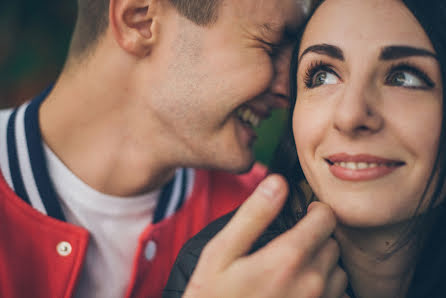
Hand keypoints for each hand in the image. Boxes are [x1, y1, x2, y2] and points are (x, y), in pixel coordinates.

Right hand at [183, 174, 347, 297]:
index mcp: (288, 259)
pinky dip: (325, 289)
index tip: (305, 214)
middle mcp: (312, 284)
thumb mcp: (221, 254)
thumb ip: (253, 216)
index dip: (316, 211)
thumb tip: (277, 183)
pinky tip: (299, 291)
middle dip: (317, 237)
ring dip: (321, 265)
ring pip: (337, 270)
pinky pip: (338, 296)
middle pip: (332, 243)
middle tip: (292, 243)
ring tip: (293, 270)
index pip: (327, 218)